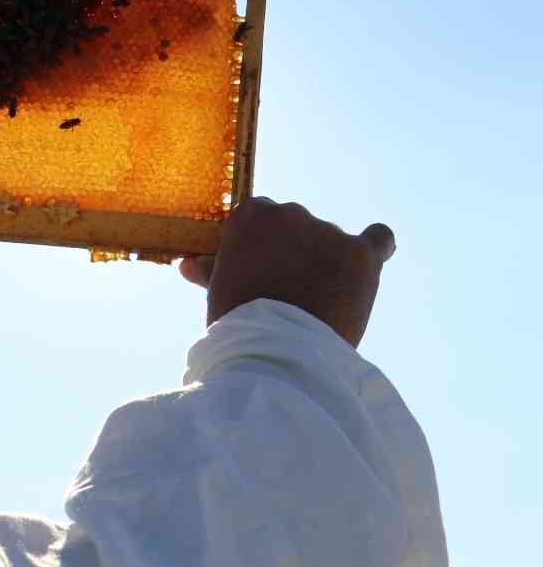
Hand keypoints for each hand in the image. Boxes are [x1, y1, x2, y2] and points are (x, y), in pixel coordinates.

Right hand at [178, 197, 395, 346]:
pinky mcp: (361, 254)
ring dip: (328, 263)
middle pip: (298, 227)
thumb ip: (211, 269)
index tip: (263, 271)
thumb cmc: (239, 323)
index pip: (262, 219)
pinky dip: (376, 247)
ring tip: (319, 302)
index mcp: (250, 215)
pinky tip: (373, 259)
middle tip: (289, 292)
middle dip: (295, 253)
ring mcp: (328, 232)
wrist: (279, 352)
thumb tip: (187, 265)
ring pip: (332, 242)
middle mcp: (290, 214)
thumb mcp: (220, 291)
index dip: (264, 247)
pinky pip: (378, 239)